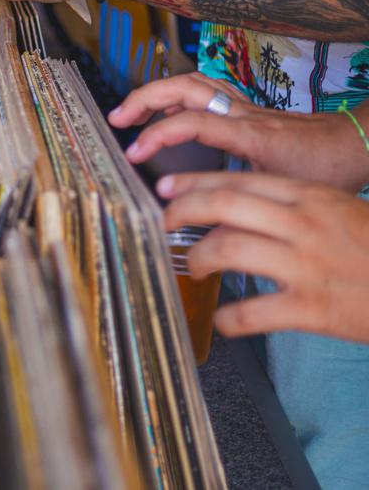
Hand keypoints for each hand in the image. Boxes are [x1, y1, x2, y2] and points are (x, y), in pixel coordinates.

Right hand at [110, 73, 368, 191]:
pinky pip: (205, 90)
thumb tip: (197, 226)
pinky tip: (167, 111)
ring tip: (131, 111)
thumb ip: (240, 206)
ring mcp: (244, 106)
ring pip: (193, 82)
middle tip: (118, 118)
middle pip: (185, 86)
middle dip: (145, 98)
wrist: (355, 144)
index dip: (158, 135)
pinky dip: (178, 94)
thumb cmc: (326, 170)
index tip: (135, 155)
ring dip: (157, 92)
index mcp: (249, 133)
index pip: (192, 121)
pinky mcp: (246, 108)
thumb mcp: (282, 196)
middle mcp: (242, 113)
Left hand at [161, 172, 368, 342]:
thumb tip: (241, 206)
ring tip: (193, 267)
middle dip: (182, 210)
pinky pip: (253, 311)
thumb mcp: (339, 211)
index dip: (194, 183)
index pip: (238, 181)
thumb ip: (293, 205)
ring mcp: (306, 265)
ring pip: (228, 248)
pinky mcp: (313, 308)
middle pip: (223, 204)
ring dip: (198, 258)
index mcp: (309, 198)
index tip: (166, 189)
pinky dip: (229, 317)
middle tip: (162, 223)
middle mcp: (303, 224)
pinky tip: (222, 320)